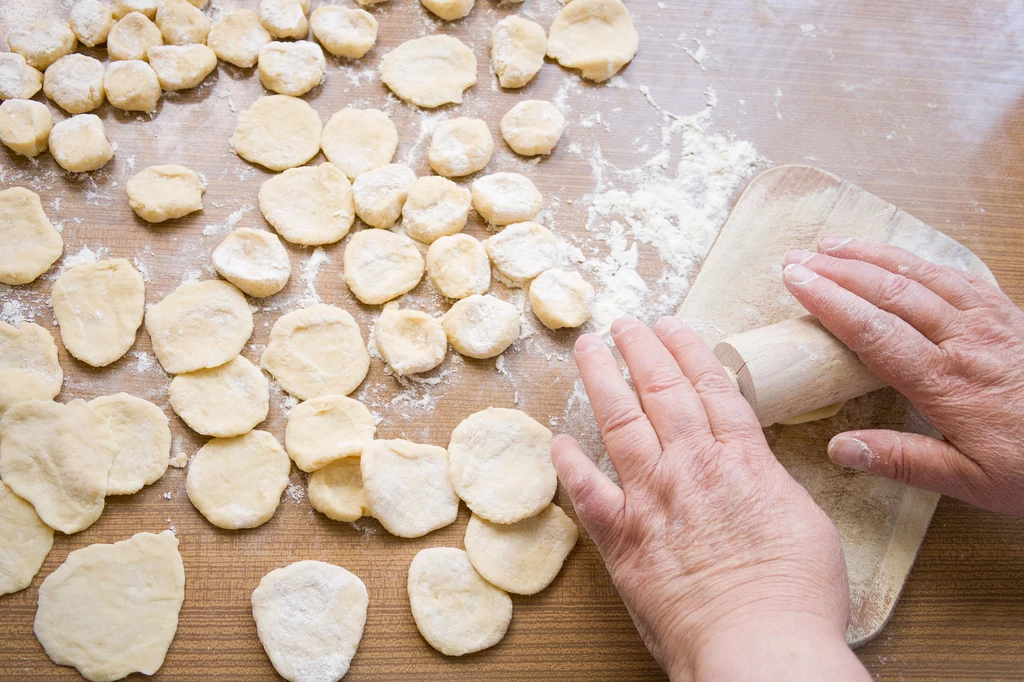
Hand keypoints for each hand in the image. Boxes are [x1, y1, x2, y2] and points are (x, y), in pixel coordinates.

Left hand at [552, 317, 869, 681]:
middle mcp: (692, 466)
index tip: (671, 325)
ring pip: (620, 422)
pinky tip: (558, 440)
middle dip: (642, 348)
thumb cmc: (796, 596)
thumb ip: (771, 485)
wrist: (760, 647)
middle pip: (662, 391)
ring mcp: (652, 498)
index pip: (711, 386)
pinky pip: (587, 492)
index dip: (687, 349)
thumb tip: (755, 473)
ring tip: (589, 348)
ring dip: (603, 379)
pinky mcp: (622, 538)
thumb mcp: (806, 523)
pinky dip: (569, 464)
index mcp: (743, 460)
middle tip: (624, 322)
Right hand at [783, 237, 1023, 515]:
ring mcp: (991, 321)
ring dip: (874, 255)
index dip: (830, 301)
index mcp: (948, 382)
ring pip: (923, 274)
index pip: (874, 330)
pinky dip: (920, 259)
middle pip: (892, 291)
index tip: (795, 281)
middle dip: (839, 270)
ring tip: (834, 243)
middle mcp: (966, 341)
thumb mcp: (970, 481)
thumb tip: (839, 449)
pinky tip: (900, 256)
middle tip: (797, 258)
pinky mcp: (1009, 315)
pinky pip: (959, 274)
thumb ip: (903, 461)